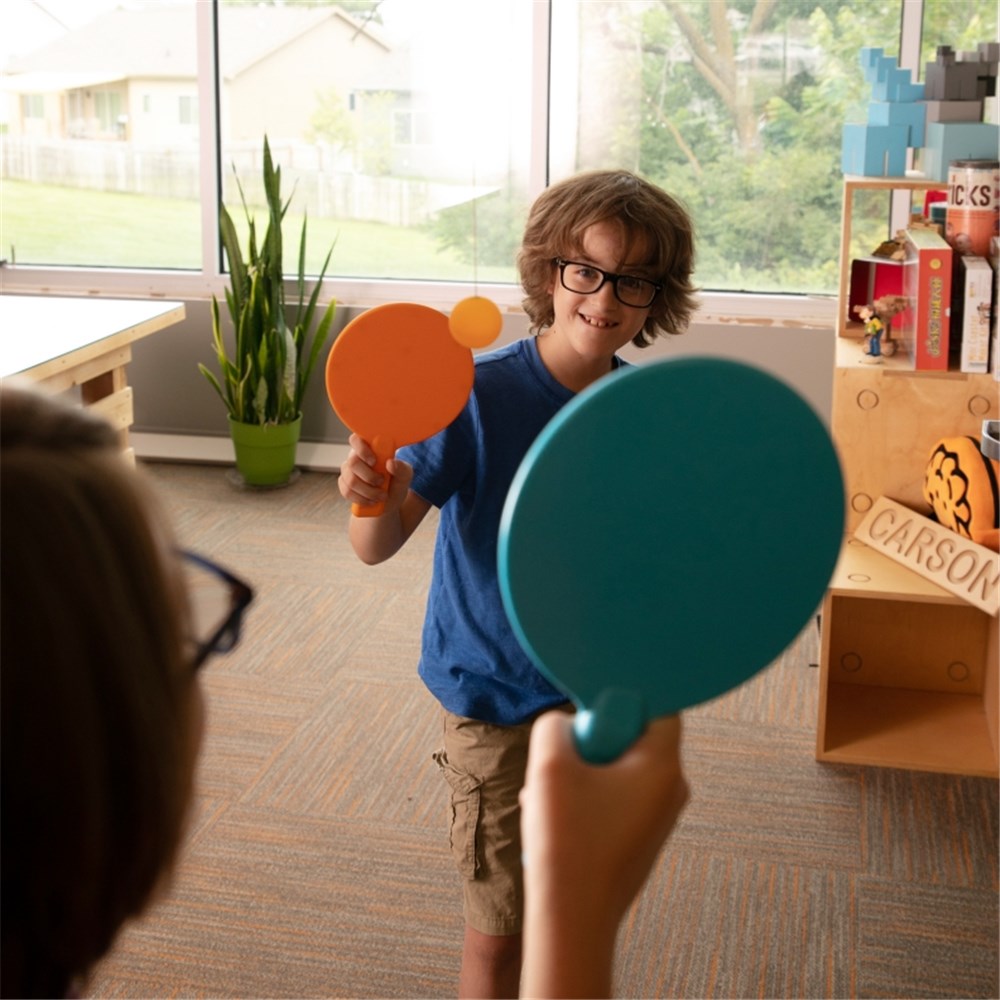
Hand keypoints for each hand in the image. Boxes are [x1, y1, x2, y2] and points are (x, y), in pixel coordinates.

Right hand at [337, 433, 412, 513]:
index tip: (373, 461)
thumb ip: (402, 468)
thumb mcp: (405, 476)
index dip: (362, 449)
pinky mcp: (344, 485)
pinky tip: (371, 501)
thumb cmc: (396, 483)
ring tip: (381, 496)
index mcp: (370, 448)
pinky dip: (361, 499)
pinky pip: (347, 492)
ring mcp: (348, 471)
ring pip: (351, 480)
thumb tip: (391, 463)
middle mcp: (356, 457)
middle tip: (382, 482)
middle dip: (369, 476)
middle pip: (353, 462)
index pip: (356, 439)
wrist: (389, 503)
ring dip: (368, 491)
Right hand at [520, 712, 687, 997]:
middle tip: (564, 763)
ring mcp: (660, 815)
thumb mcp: (549, 764)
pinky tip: (559, 819)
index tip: (589, 716)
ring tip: (553, 799)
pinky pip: (616, 796)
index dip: (617, 700)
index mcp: (664, 765)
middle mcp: (673, 787)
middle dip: (590, 741)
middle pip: (631, 735)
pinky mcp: (643, 835)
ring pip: (618, 766)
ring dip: (582, 772)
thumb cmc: (566, 842)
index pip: (656, 703)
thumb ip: (554, 724)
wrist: (572, 919)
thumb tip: (564, 724)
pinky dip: (587, 797)